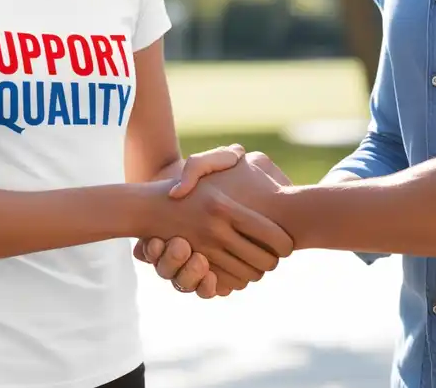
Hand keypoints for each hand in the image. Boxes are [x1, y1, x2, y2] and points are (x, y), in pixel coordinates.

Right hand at [141, 152, 292, 296]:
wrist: (147, 208)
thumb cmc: (183, 184)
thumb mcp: (204, 163)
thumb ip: (227, 154)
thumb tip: (246, 154)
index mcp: (225, 207)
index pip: (273, 236)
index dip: (286, 245)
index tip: (288, 245)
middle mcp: (215, 231)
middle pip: (264, 261)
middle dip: (273, 261)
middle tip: (275, 257)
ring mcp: (204, 250)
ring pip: (247, 275)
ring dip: (256, 272)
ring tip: (260, 264)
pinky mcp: (193, 264)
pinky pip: (227, 282)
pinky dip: (238, 281)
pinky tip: (241, 272)